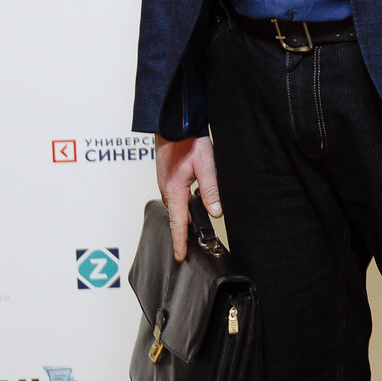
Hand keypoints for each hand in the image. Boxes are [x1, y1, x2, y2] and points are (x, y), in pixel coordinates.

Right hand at [155, 133, 221, 262]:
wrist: (174, 124)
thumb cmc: (188, 141)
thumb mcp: (206, 165)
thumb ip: (210, 190)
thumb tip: (216, 212)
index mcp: (174, 190)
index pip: (177, 223)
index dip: (180, 242)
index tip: (180, 257)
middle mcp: (167, 190)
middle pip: (177, 218)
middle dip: (184, 232)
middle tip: (194, 246)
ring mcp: (165, 184)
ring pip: (177, 207)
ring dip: (185, 217)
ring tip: (197, 228)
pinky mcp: (168, 178)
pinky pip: (175, 197)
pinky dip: (183, 205)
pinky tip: (195, 201)